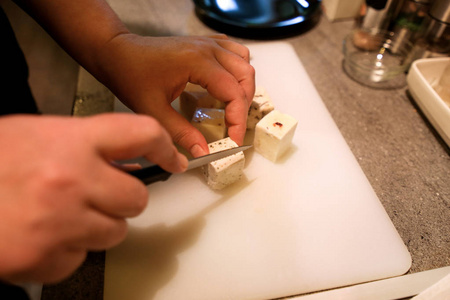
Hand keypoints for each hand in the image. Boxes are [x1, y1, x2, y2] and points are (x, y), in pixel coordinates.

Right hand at [0, 113, 186, 282]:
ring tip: (63, 213)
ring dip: (98, 225)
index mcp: (70, 141)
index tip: (171, 157)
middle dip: (122, 198)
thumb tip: (125, 158)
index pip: (141, 133)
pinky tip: (43, 233)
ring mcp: (60, 223)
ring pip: (116, 232)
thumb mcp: (36, 134)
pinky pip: (82, 258)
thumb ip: (84, 143)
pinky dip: (68, 249)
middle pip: (137, 197)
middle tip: (98, 193)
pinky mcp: (45, 259)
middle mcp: (71, 180)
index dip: (163, 145)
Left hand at [95, 34, 254, 156]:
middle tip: (233, 127)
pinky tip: (228, 83)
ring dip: (244, 86)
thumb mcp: (154, 110)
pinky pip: (233, 51)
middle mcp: (207, 49)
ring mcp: (207, 44)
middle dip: (244, 105)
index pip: (234, 92)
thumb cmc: (130, 74)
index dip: (238, 119)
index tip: (233, 139)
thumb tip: (202, 151)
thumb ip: (181, 133)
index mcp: (198, 62)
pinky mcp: (203, 44)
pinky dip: (237, 69)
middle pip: (246, 76)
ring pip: (244, 62)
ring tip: (232, 107)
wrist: (117, 53)